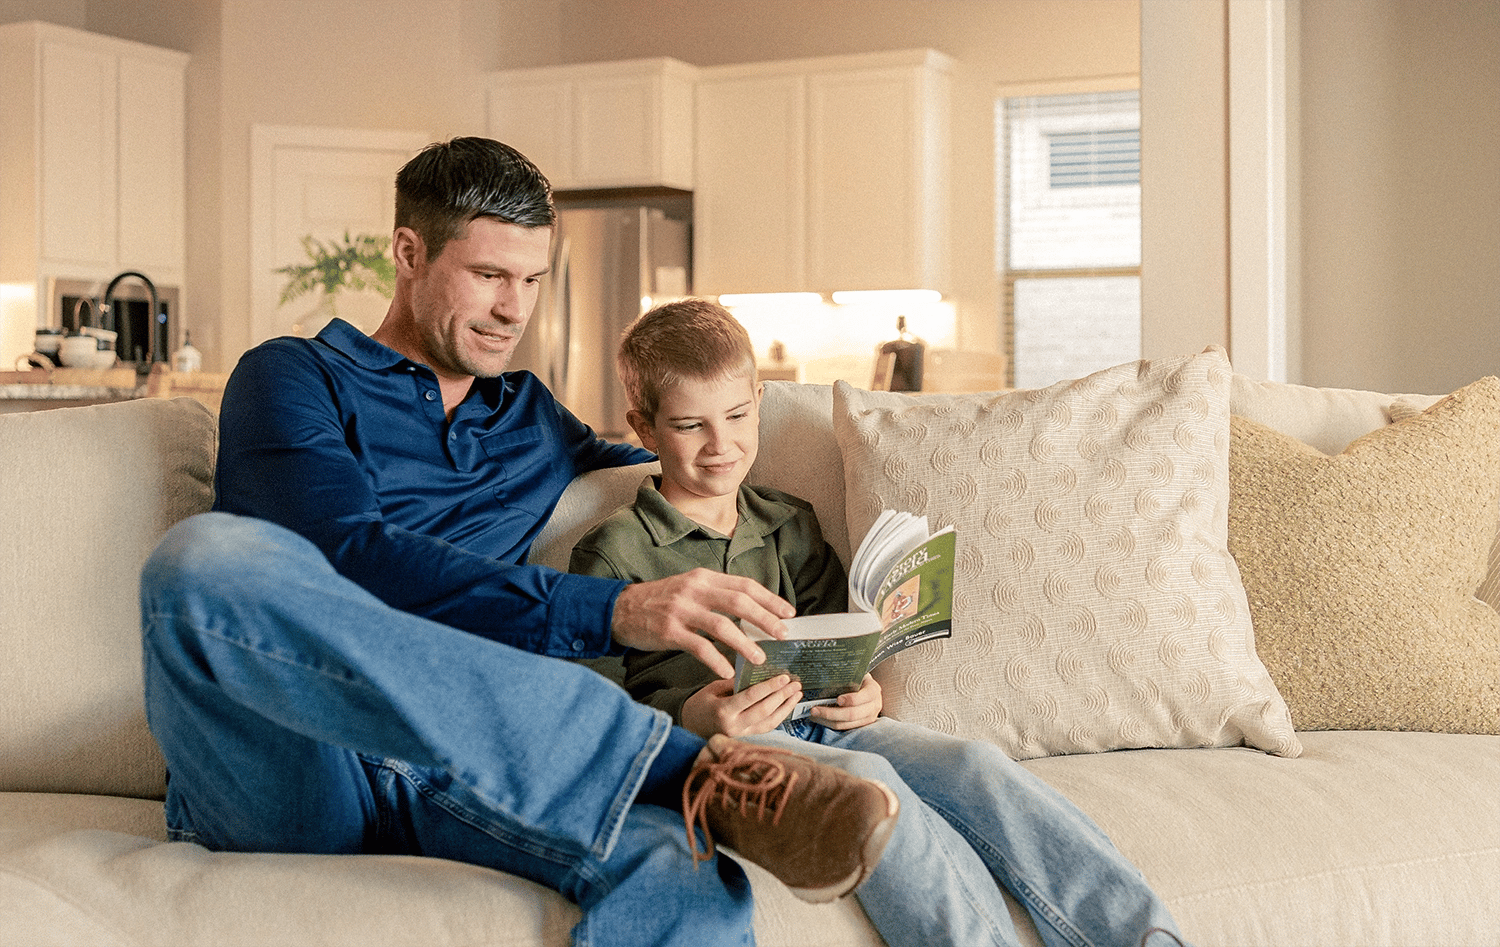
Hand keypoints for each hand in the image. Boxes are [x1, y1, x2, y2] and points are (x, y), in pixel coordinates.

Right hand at [610, 568, 793, 678]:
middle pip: (739, 602)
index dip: (769, 599)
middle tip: (783, 634)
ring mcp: (681, 610)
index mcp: (703, 578)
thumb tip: (752, 611)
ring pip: (722, 625)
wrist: (621, 609)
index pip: (744, 585)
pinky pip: (699, 647)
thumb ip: (716, 596)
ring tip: (760, 658)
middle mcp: (694, 590)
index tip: (789, 612)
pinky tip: (728, 670)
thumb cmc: (659, 601)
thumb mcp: (689, 589)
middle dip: (765, 619)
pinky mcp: (669, 631)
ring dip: (745, 643)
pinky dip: (717, 659)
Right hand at [681, 676, 802, 738]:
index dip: (770, 687)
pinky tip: (788, 705)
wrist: (690, 726)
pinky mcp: (747, 739)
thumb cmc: (701, 704)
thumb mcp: (714, 688)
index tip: (784, 677)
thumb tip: (760, 673)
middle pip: (764, 711)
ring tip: (797, 693)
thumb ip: (735, 683)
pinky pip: (767, 727)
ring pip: (770, 722)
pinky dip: (780, 715)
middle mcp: (734, 726)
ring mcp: (742, 735)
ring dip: (786, 706)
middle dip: (782, 696)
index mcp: (724, 711)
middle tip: (795, 683)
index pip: (751, 697)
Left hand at [808, 675, 882, 729]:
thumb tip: (824, 676)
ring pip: (845, 724)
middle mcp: (873, 706)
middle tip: (814, 709)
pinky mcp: (861, 725)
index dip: (850, 700)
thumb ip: (846, 676)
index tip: (837, 699)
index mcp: (873, 690)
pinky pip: (843, 728)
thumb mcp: (857, 674)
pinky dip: (830, 723)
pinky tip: (820, 718)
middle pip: (851, 714)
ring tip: (813, 714)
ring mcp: (868, 718)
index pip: (862, 698)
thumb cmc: (858, 678)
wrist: (867, 687)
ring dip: (827, 720)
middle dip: (831, 713)